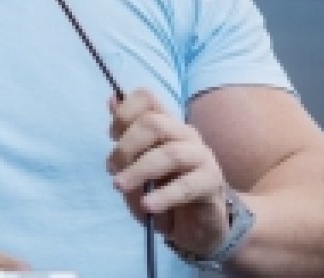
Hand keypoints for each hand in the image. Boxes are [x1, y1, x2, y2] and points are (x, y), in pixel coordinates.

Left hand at [107, 88, 230, 255]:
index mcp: (165, 124)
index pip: (147, 98)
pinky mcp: (212, 182)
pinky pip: (186, 185)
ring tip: (120, 187)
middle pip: (154, 124)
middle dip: (126, 147)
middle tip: (112, 169)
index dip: (124, 112)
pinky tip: (147, 205)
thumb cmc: (163, 191)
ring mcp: (201, 155)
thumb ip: (126, 135)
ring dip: (139, 171)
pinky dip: (163, 196)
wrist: (199, 223)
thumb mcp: (136, 165)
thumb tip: (112, 100)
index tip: (111, 136)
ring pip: (169, 153)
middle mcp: (184, 133)